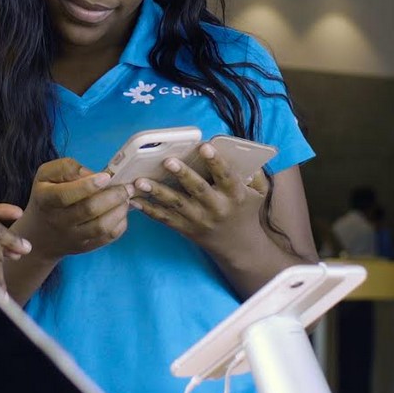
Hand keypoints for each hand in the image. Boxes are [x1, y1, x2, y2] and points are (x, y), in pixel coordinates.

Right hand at [13, 158, 130, 260]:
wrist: (40, 235)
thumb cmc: (46, 197)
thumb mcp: (45, 175)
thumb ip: (66, 168)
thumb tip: (92, 174)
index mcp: (46, 200)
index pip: (65, 195)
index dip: (87, 185)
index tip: (106, 176)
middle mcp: (58, 221)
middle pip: (89, 210)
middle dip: (113, 196)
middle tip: (127, 186)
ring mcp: (73, 237)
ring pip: (101, 226)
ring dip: (120, 210)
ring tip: (127, 197)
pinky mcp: (85, 247)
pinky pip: (108, 237)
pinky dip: (120, 223)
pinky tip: (121, 211)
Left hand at [130, 144, 266, 256]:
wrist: (239, 246)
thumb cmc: (245, 211)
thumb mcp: (258, 193)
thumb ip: (254, 174)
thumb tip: (245, 154)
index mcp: (235, 195)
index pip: (225, 176)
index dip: (215, 161)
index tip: (204, 146)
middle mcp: (216, 208)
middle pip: (198, 190)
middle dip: (183, 175)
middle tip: (168, 161)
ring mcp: (199, 220)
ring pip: (176, 205)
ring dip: (157, 192)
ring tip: (140, 181)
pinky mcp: (186, 229)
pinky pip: (165, 218)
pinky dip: (149, 209)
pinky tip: (135, 200)